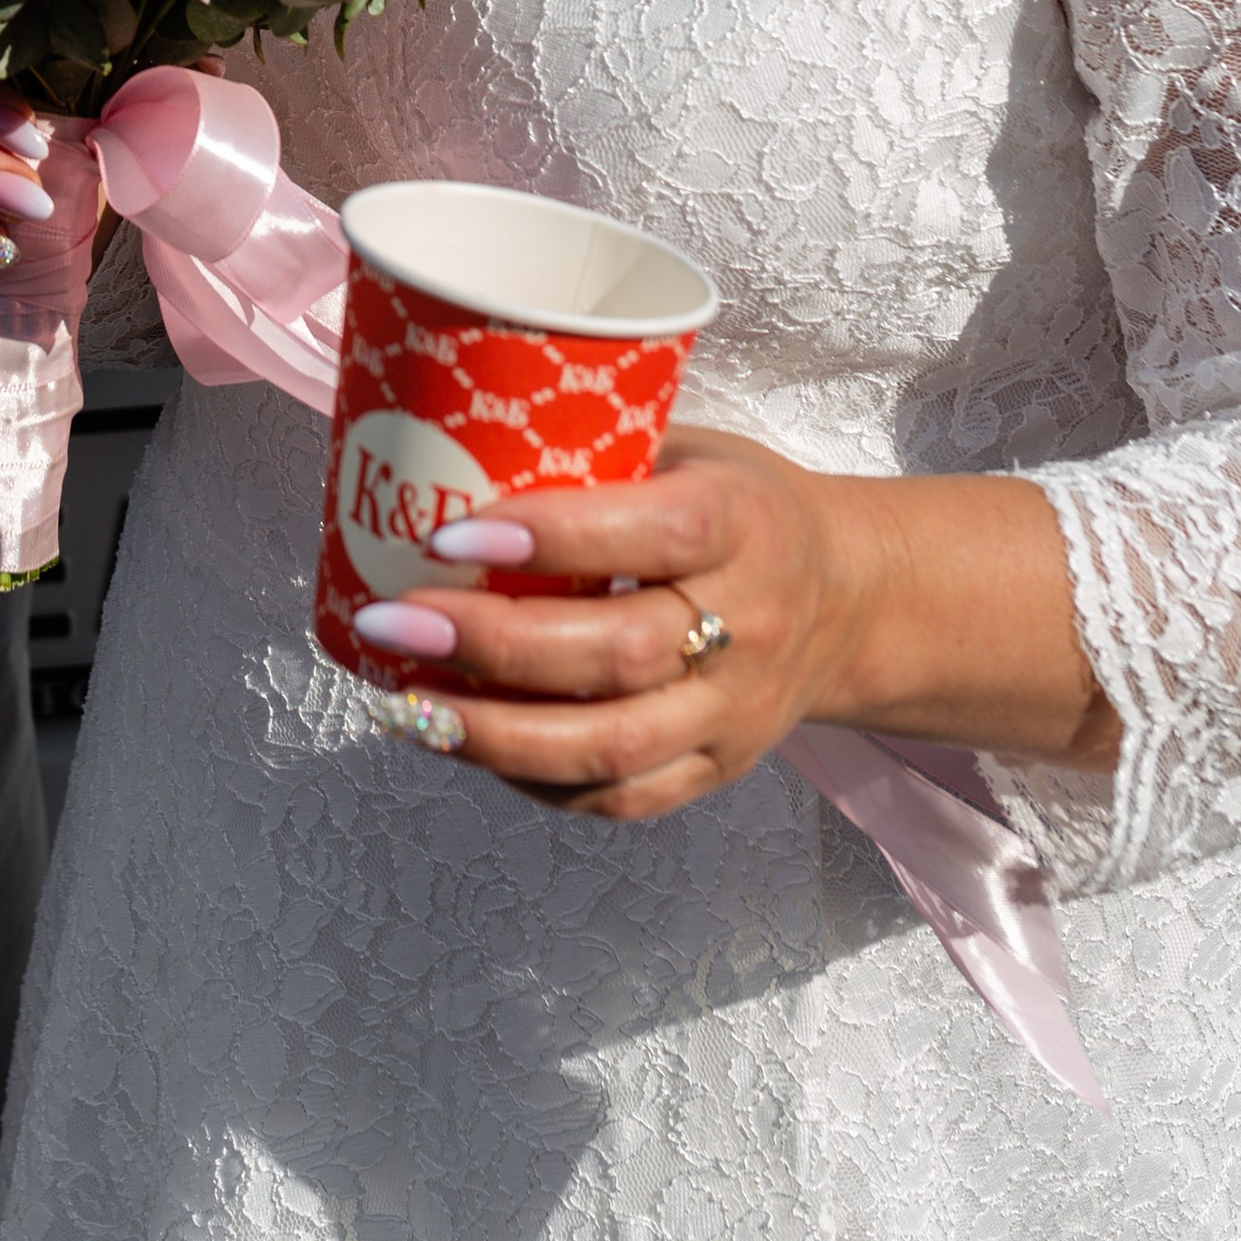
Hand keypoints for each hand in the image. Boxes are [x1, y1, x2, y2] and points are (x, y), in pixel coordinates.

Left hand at [349, 431, 871, 818]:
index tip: (448, 533)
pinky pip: (620, 797)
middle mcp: (750, 624)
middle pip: (619, 654)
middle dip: (491, 645)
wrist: (848, 598)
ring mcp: (737, 711)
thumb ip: (593, 455)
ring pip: (614, 746)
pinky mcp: (718, 768)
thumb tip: (436, 443)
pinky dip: (531, 778)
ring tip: (404, 704)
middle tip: (392, 623)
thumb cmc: (731, 501)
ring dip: (494, 733)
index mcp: (744, 522)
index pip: (655, 534)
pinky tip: (461, 742)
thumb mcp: (686, 448)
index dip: (553, 537)